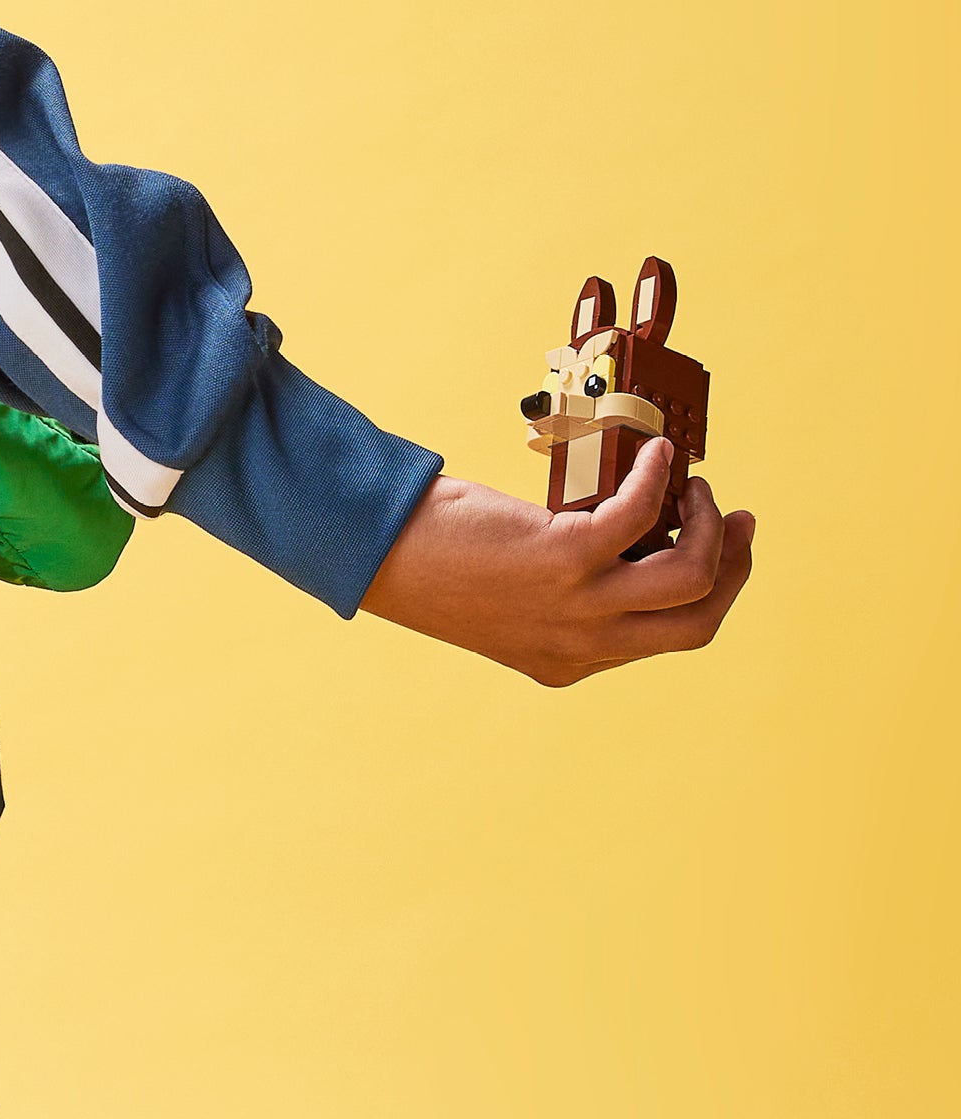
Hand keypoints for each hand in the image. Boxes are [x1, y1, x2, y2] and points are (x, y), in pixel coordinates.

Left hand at [359, 436, 754, 685]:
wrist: (381, 555)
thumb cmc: (439, 564)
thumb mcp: (513, 598)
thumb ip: (566, 592)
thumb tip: (625, 537)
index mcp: (570, 662)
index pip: (669, 639)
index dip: (707, 591)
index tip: (717, 549)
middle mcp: (581, 646)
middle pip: (698, 621)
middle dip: (735, 568)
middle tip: (736, 520)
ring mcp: (576, 607)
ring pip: (690, 579)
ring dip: (708, 526)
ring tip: (694, 487)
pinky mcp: (564, 559)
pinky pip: (642, 516)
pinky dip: (660, 480)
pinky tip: (658, 456)